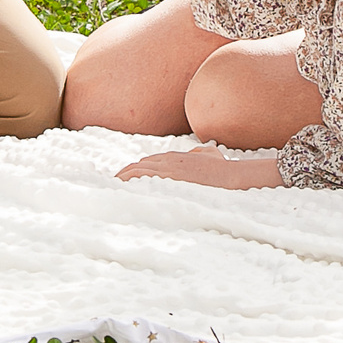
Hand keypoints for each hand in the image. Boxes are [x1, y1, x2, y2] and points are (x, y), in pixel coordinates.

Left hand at [115, 146, 285, 188]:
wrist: (232, 176)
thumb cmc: (224, 168)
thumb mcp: (211, 155)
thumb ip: (200, 152)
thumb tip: (196, 152)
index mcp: (174, 156)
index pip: (146, 162)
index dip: (133, 171)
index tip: (124, 180)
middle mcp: (168, 161)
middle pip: (137, 165)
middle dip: (123, 176)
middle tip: (111, 187)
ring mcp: (168, 169)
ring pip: (137, 170)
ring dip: (123, 179)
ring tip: (111, 190)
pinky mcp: (170, 179)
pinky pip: (143, 178)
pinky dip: (130, 182)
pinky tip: (121, 188)